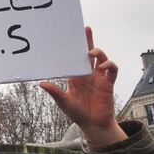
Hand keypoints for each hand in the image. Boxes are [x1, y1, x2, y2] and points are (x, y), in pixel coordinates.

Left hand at [41, 26, 123, 149]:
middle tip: (85, 29)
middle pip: (88, 54)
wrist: (93, 124)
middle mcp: (88, 74)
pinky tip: (103, 64)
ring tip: (91, 52)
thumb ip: (55, 92)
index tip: (68, 35)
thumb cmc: (78, 113)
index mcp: (75, 76)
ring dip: (98, 53)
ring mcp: (99, 78)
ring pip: (101, 59)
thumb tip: (41, 83)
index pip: (74, 58)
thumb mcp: (63, 102)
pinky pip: (112, 70)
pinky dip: (109, 64)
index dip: (73, 48)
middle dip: (88, 41)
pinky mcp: (108, 83)